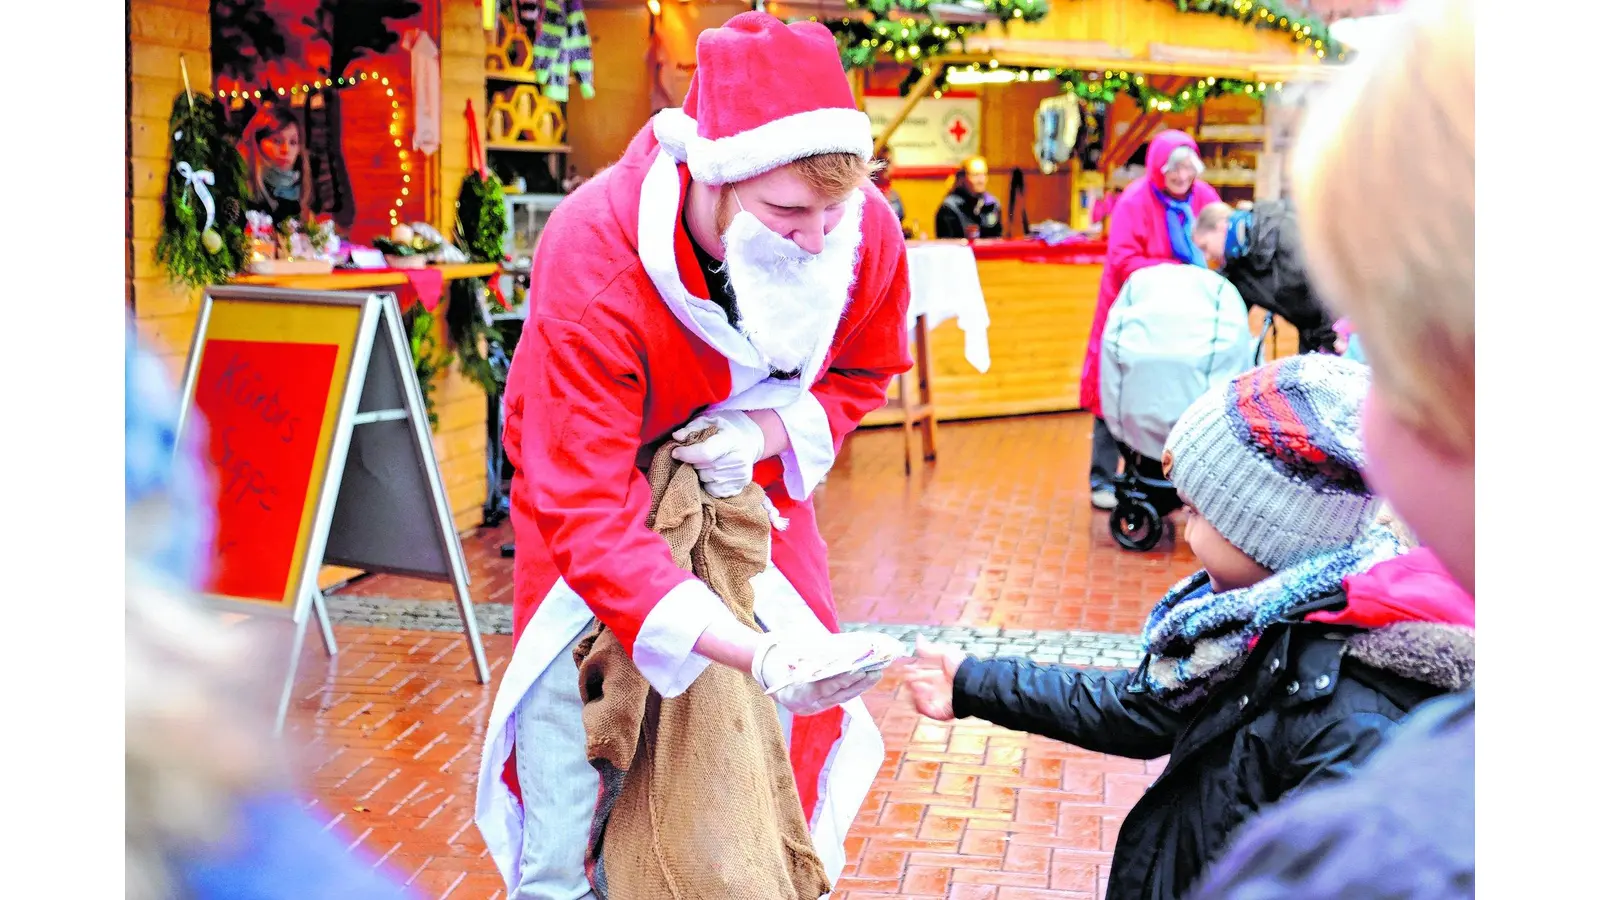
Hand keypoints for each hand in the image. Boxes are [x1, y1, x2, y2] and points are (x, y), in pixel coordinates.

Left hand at [671, 411, 765, 497]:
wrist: (746, 443)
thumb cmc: (722, 432)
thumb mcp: (708, 423)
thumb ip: (691, 428)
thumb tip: (676, 437)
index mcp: (731, 439)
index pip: (706, 453)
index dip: (687, 454)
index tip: (675, 452)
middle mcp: (739, 458)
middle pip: (703, 468)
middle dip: (694, 463)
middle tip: (696, 456)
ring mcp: (741, 475)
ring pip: (706, 480)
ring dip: (701, 474)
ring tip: (706, 464)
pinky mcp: (739, 487)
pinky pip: (713, 491)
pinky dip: (709, 484)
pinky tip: (713, 474)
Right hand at [750, 631, 884, 716]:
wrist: (766, 670)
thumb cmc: (780, 656)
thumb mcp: (792, 652)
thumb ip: (813, 653)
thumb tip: (842, 647)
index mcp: (793, 694)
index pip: (821, 688)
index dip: (841, 679)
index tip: (858, 670)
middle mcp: (804, 705)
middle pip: (835, 695)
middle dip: (857, 682)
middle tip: (875, 669)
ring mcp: (812, 707)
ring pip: (841, 698)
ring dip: (861, 685)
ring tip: (877, 671)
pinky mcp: (820, 705)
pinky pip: (840, 697)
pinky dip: (853, 686)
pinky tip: (866, 676)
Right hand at [904, 635, 968, 720]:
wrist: (972, 684)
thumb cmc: (962, 668)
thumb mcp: (946, 653)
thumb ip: (930, 649)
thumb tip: (918, 638)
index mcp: (939, 674)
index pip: (920, 672)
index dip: (910, 669)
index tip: (902, 665)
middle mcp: (937, 687)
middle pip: (916, 685)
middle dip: (909, 679)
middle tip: (905, 676)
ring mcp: (937, 700)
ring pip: (917, 697)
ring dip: (913, 690)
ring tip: (914, 684)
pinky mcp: (938, 711)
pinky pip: (923, 709)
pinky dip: (918, 702)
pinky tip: (919, 693)